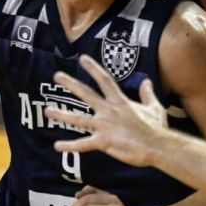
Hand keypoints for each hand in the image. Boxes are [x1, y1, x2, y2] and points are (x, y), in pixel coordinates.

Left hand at [45, 55, 168, 166]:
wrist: (158, 146)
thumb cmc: (156, 128)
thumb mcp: (154, 107)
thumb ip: (147, 94)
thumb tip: (147, 82)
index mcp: (120, 102)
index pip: (104, 80)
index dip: (93, 68)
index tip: (82, 58)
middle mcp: (109, 111)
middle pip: (86, 94)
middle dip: (70, 84)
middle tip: (56, 75)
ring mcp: (105, 126)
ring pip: (78, 119)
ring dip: (62, 115)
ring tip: (47, 111)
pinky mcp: (104, 142)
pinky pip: (83, 144)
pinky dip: (70, 146)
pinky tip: (57, 146)